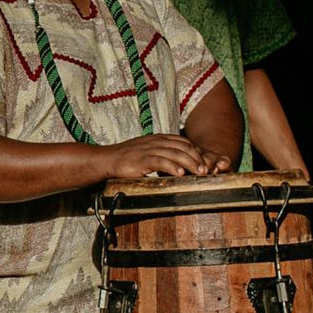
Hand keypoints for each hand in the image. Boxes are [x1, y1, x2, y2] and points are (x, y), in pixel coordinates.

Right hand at [101, 133, 228, 179]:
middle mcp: (156, 141)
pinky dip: (173, 167)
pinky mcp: (142, 159)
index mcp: (158, 138)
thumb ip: (161, 155)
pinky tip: (180, 174)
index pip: (183, 141)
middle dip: (197, 158)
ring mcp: (149, 149)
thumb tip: (176, 165)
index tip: (204, 163)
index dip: (196, 151)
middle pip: (183, 146)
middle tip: (206, 170)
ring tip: (198, 173)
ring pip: (176, 153)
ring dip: (190, 163)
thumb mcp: (147, 152)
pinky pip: (161, 161)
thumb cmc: (126, 159)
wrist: (107, 159)